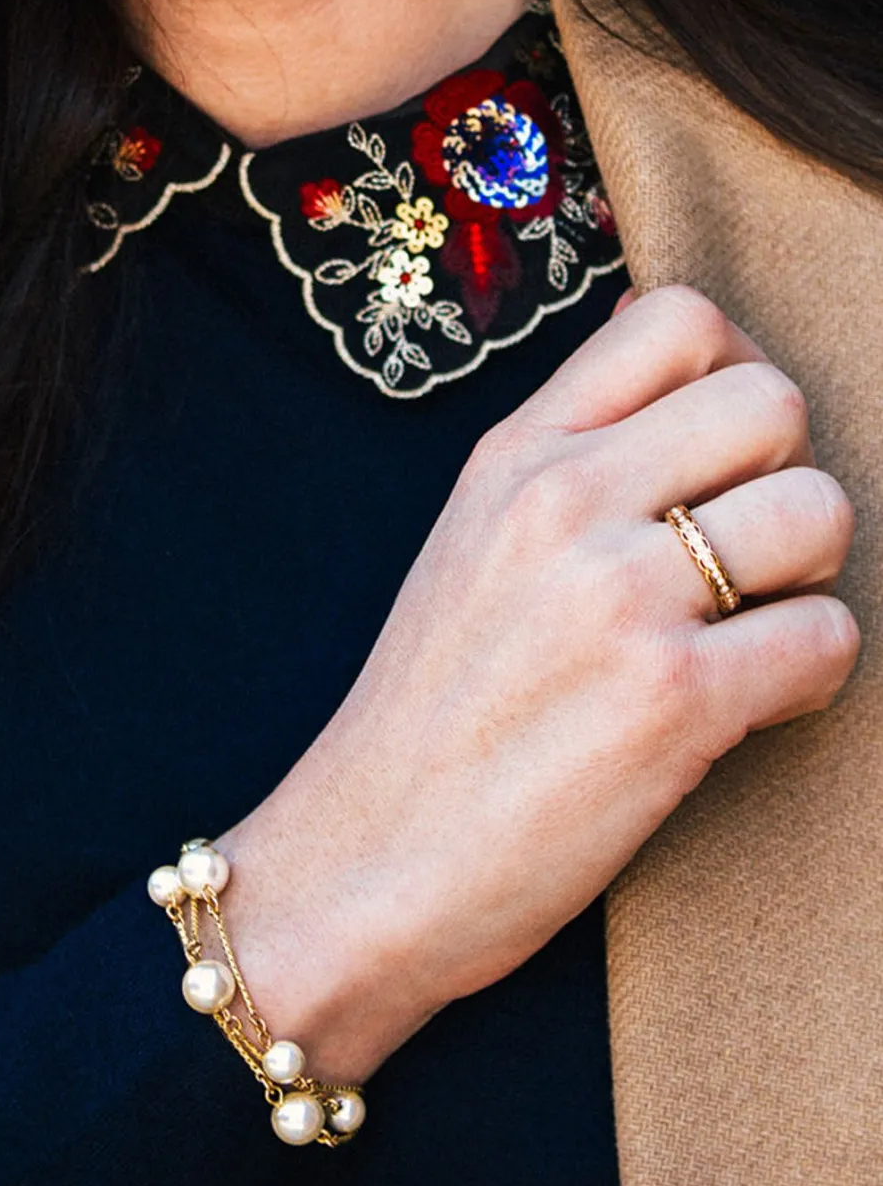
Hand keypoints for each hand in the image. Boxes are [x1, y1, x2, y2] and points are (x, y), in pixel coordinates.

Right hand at [219, 287, 858, 1082]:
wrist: (360, 867)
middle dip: (787, 479)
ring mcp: (617, 597)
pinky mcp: (672, 701)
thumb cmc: (420, 726)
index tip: (728, 449)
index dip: (738, 371)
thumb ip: (563, 476)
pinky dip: (808, 675)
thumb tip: (683, 421)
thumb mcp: (466, 556)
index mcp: (513, 460)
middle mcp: (563, 504)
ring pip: (819, 511)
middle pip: (774, 402)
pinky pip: (825, 636)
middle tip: (744, 557)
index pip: (678, 318)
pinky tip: (745, 707)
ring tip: (749, 633)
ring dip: (808, 578)